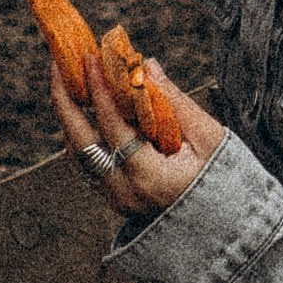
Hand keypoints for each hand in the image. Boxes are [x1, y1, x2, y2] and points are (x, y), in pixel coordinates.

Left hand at [50, 45, 223, 222]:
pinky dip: (82, 134)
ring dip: (70, 116)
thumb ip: (174, 101)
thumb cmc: (223, 179)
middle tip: (59, 64)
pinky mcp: (114, 200)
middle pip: (80, 142)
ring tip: (68, 80)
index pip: (113, 126)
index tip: (91, 58)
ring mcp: (116, 199)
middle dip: (64, 100)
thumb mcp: (208, 137)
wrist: (222, 225)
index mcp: (150, 177)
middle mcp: (125, 192)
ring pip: (78, 154)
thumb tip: (146, 65)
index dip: (99, 89)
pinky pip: (87, 164)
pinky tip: (82, 109)